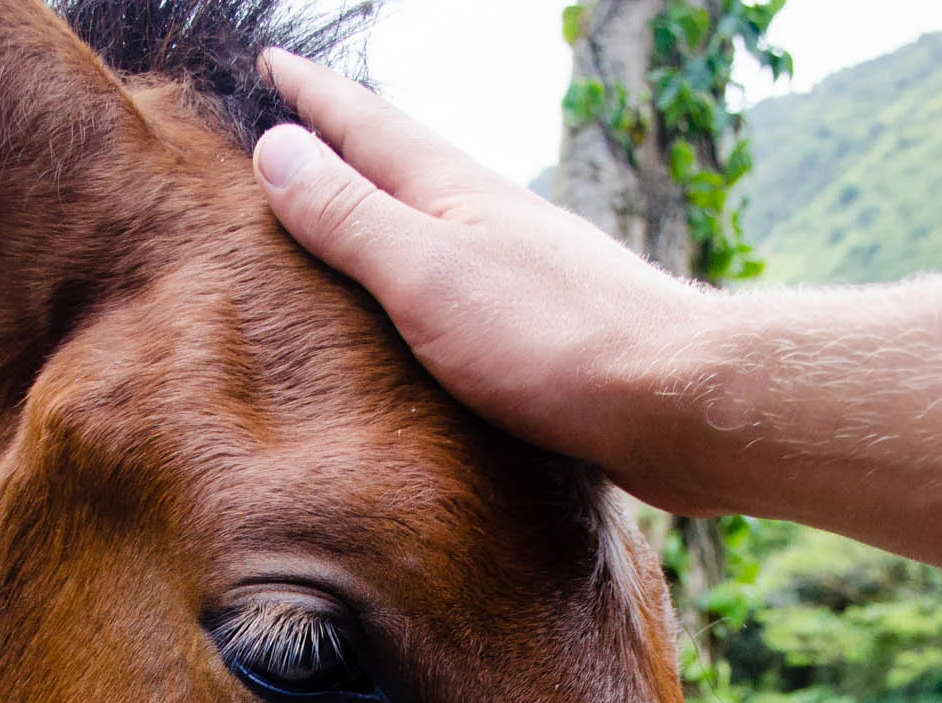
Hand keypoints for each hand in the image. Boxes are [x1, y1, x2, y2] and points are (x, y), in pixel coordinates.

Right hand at [251, 49, 716, 512]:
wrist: (673, 399)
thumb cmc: (550, 340)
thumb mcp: (428, 275)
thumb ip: (352, 218)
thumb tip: (277, 148)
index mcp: (454, 193)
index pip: (367, 127)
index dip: (313, 97)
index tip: (269, 63)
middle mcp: (491, 217)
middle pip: (403, 165)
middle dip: (346, 143)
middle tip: (298, 124)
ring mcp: (522, 269)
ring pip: (435, 221)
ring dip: (386, 208)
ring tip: (350, 209)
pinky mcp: (543, 326)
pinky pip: (460, 280)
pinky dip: (422, 274)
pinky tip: (425, 302)